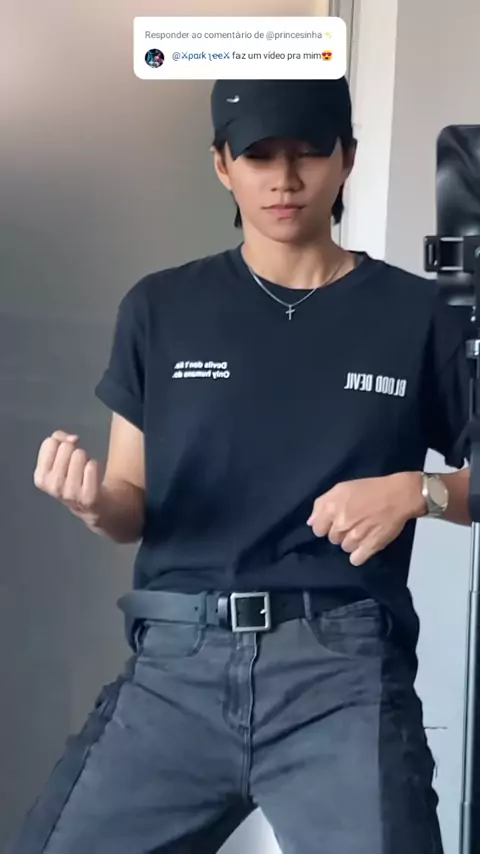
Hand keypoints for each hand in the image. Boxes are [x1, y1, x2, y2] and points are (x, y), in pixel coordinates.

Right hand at [33, 430, 103, 525]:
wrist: (91, 506)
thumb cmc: (73, 476)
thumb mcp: (57, 458)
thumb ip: (59, 439)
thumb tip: (72, 439)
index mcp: (40, 477)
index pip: (50, 442)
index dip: (61, 443)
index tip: (65, 455)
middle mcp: (53, 486)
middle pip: (66, 447)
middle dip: (74, 451)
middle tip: (77, 466)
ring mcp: (70, 493)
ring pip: (79, 454)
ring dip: (86, 459)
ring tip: (85, 473)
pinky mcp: (88, 497)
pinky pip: (92, 466)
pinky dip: (95, 466)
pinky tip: (92, 478)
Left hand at [306, 473, 422, 566]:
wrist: (398, 495)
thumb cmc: (370, 489)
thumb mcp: (342, 488)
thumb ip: (322, 504)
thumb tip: (311, 522)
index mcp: (332, 508)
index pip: (317, 529)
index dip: (325, 526)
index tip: (335, 522)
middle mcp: (341, 524)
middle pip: (332, 539)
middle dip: (340, 533)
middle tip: (353, 523)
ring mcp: (355, 537)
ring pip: (344, 548)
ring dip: (351, 542)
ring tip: (362, 531)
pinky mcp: (369, 547)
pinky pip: (355, 559)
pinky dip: (359, 554)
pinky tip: (366, 544)